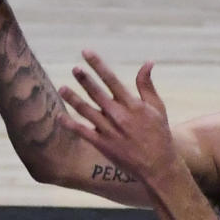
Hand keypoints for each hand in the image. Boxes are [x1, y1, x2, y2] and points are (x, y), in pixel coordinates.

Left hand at [59, 52, 175, 183]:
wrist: (157, 167)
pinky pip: (83, 132)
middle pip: (97, 93)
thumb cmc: (159, 135)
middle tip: (75, 69)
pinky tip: (60, 117)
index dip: (97, 64)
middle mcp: (119, 116)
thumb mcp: (158, 108)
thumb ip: (147, 85)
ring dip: (73, 99)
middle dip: (84, 79)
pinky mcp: (102, 145)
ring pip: (86, 111)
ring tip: (62, 88)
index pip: (111, 79)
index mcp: (132, 104)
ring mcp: (109, 131)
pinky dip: (71, 124)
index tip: (86, 53)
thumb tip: (147, 62)